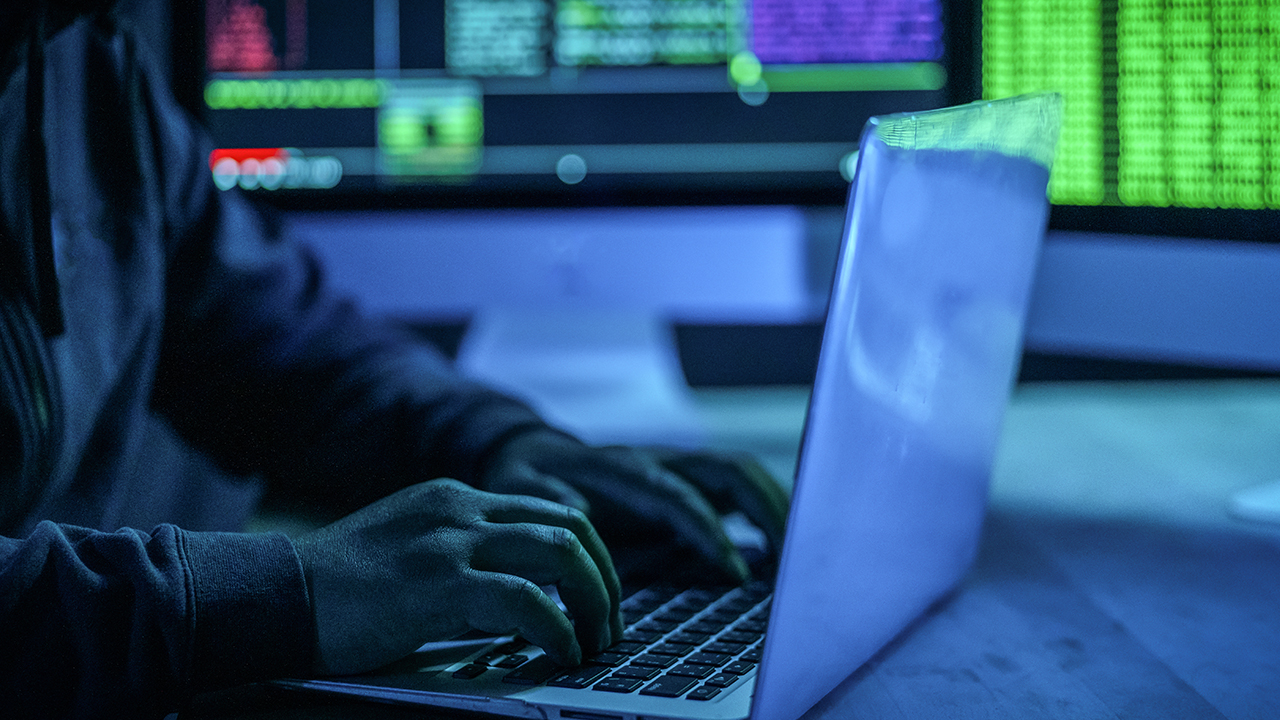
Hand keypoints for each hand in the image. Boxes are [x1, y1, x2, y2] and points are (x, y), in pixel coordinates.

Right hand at [294, 479, 623, 675]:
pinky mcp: (440, 583)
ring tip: (595, 642)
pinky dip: (558, 629)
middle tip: (610, 623)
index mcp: (455, 498)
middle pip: (570, 527)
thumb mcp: (408, 546)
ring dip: (593, 602)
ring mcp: (451, 542)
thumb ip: (460, 553)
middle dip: (604, 578)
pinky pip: (527, 601)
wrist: (274, 595)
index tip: (598, 594)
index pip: (549, 510)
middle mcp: (461, 508)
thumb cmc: (336, 587)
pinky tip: (561, 652)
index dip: (588, 554)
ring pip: (561, 553)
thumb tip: (518, 593)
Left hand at [482, 430, 789, 583]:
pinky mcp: (688, 482)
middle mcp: (658, 461)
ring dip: (775, 509)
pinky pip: (738, 489)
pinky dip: (767, 513)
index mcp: (622, 468)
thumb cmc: (527, 478)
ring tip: (797, 558)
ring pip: (741, 475)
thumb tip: (577, 513)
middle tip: (790, 560)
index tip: (734, 570)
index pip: (676, 493)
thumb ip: (549, 503)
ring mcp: (677, 468)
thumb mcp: (521, 490)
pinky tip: (782, 552)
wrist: (530, 454)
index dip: (708, 528)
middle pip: (727, 470)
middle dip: (765, 510)